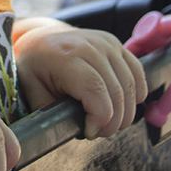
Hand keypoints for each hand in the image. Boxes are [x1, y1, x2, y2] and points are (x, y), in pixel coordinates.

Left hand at [13, 18, 147, 138]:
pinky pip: (137, 73)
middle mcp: (90, 46)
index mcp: (66, 57)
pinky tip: (123, 107)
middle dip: (112, 123)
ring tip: (107, 122)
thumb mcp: (33, 92)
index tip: (88, 132)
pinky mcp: (116, 44)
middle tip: (97, 131)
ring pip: (131, 86)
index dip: (99, 120)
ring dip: (125, 113)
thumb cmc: (34, 66)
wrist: (40, 37)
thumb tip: (75, 131)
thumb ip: (52, 115)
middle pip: (117, 93)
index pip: (96, 92)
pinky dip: (135, 95)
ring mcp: (106, 43)